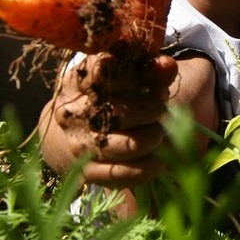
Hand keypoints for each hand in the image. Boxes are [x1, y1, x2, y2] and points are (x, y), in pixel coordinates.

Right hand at [40, 53, 177, 187]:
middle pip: (118, 113)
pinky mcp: (89, 171)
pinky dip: (147, 167)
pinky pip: (123, 175)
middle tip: (161, 108)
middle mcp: (72, 113)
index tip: (153, 76)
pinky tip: (158, 159)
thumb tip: (167, 65)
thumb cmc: (121, 92)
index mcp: (80, 81)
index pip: (103, 71)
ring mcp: (78, 143)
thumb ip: (153, 68)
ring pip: (125, 146)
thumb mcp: (136, 73)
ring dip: (151, 138)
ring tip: (159, 131)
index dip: (135, 76)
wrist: (91, 127)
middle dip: (150, 109)